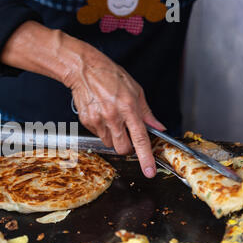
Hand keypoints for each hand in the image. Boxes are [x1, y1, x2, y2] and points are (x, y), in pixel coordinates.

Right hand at [63, 44, 165, 177]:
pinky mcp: (87, 121)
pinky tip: (101, 114)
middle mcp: (113, 116)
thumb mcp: (136, 90)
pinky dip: (102, 129)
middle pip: (122, 148)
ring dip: (114, 137)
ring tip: (111, 118)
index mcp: (129, 108)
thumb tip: (158, 128)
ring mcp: (98, 120)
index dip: (146, 157)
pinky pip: (98, 135)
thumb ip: (147, 113)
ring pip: (109, 143)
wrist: (84, 70)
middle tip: (127, 135)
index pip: (140, 138)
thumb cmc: (111, 76)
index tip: (149, 172)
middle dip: (127, 147)